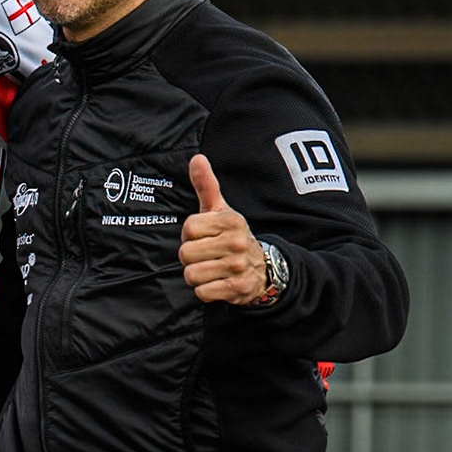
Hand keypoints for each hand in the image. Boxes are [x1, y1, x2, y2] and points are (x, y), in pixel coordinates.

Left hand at [179, 155, 266, 304]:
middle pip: (185, 253)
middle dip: (191, 257)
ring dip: (196, 275)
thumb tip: (196, 158)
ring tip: (212, 269)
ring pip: (191, 274)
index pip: (187, 229)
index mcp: (231, 220)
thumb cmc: (232, 236)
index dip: (190, 235)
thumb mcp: (221, 210)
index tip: (204, 236)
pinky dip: (205, 290)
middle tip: (207, 255)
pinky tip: (217, 282)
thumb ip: (206, 185)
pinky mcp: (238, 288)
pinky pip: (202, 292)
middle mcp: (236, 242)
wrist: (265, 269)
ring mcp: (238, 266)